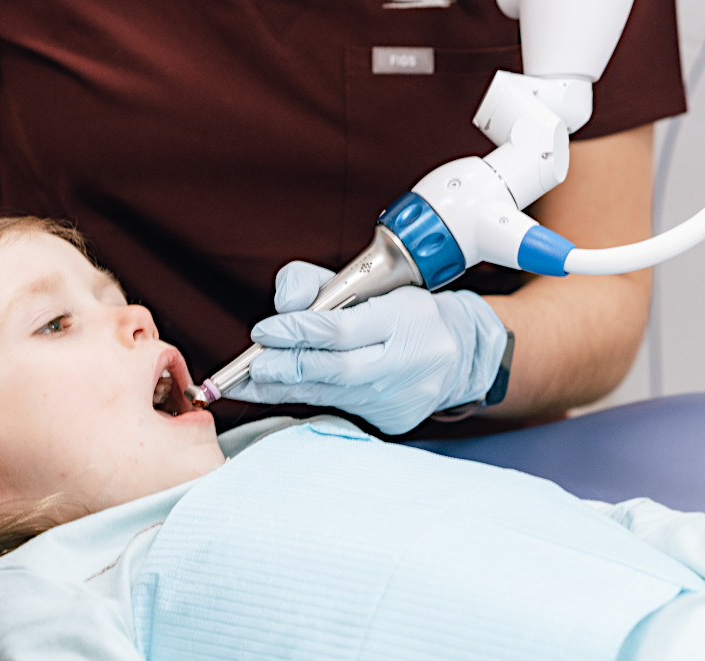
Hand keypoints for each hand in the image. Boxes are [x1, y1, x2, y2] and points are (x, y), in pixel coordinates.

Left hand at [243, 262, 506, 433]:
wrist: (457, 352)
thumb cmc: (402, 311)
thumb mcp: (367, 283)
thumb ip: (316, 284)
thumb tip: (283, 306)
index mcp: (401, 318)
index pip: (340, 329)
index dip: (297, 331)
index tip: (263, 331)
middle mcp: (402, 362)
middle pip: (333, 370)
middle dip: (286, 369)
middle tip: (250, 367)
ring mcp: (399, 397)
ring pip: (331, 394)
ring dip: (285, 389)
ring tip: (248, 383)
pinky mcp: (394, 420)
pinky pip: (342, 409)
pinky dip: (309, 399)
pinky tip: (281, 393)